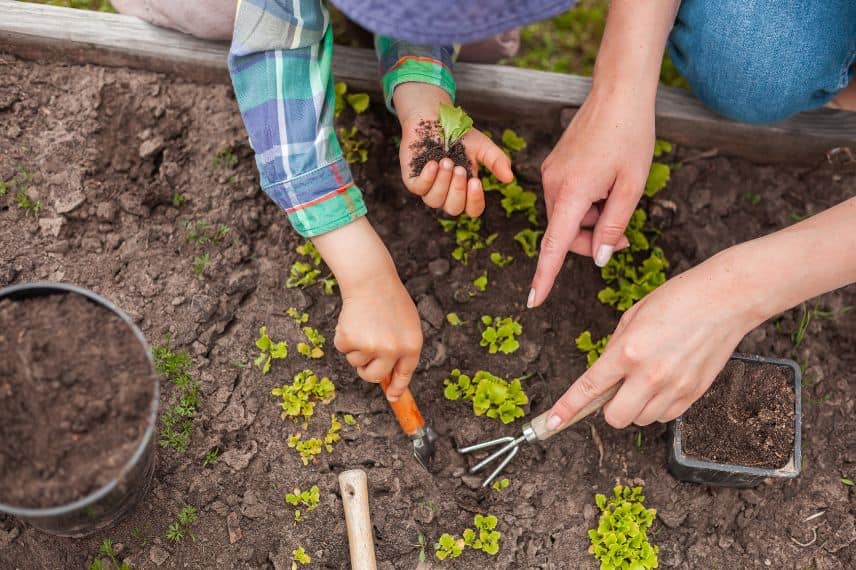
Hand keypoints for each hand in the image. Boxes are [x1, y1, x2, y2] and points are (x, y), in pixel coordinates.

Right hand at [312, 218, 422, 401]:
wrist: (371, 280)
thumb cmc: (390, 300)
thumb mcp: (407, 324)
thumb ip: (402, 348)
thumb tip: (390, 376)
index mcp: (412, 345)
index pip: (404, 374)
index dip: (397, 388)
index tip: (392, 397)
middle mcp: (393, 349)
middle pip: (374, 376)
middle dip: (366, 371)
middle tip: (365, 355)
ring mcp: (371, 346)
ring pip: (356, 362)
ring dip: (356, 348)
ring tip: (364, 324)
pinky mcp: (351, 340)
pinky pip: (343, 349)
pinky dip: (344, 337)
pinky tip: (352, 320)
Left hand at [394, 83, 512, 216]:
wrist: (436, 118)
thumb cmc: (460, 135)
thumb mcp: (482, 147)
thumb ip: (496, 161)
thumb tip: (509, 178)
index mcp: (465, 189)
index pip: (472, 209)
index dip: (475, 201)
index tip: (476, 181)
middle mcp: (447, 192)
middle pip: (453, 208)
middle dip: (457, 189)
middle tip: (459, 168)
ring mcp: (429, 187)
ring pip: (434, 201)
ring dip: (443, 182)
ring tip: (446, 161)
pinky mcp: (413, 179)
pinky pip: (417, 189)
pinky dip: (427, 178)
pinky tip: (432, 164)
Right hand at [528, 87, 652, 307]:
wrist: (617, 94)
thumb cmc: (630, 137)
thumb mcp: (632, 187)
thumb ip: (614, 226)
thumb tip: (599, 258)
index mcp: (572, 193)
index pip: (554, 245)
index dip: (545, 276)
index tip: (533, 300)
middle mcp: (552, 185)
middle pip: (564, 233)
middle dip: (590, 240)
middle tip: (623, 236)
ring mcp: (550, 174)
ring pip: (567, 217)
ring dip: (590, 219)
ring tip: (617, 195)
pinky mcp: (553, 167)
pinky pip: (566, 199)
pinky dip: (584, 203)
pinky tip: (605, 182)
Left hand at [545, 249, 763, 429]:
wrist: (726, 298)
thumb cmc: (679, 299)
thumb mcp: (633, 316)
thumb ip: (615, 349)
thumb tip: (605, 374)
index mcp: (627, 351)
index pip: (589, 389)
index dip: (567, 408)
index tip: (551, 422)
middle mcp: (649, 375)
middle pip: (615, 418)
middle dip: (610, 408)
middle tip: (618, 387)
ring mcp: (674, 388)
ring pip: (641, 420)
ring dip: (636, 406)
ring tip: (648, 378)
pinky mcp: (694, 394)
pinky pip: (666, 416)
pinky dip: (659, 406)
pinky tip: (665, 382)